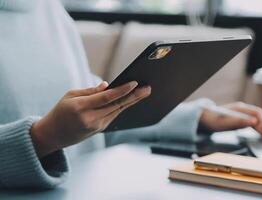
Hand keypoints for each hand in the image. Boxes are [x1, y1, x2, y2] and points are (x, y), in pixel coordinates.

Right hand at [30, 81, 150, 157]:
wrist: (53, 135)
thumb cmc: (60, 111)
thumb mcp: (70, 96)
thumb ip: (90, 91)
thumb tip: (108, 85)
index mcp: (81, 108)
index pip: (106, 98)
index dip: (122, 90)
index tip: (134, 83)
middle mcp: (91, 118)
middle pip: (117, 105)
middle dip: (135, 96)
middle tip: (148, 88)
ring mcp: (97, 126)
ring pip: (118, 111)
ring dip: (133, 101)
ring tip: (144, 91)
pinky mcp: (100, 129)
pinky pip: (114, 115)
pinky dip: (124, 106)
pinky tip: (133, 99)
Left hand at [198, 102, 261, 141]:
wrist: (206, 118)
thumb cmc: (214, 120)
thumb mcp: (225, 122)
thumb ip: (239, 121)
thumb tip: (254, 121)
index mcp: (241, 108)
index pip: (257, 113)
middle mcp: (244, 110)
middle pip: (260, 118)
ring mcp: (243, 115)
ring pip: (258, 122)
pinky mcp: (242, 120)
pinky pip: (254, 125)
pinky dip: (260, 130)